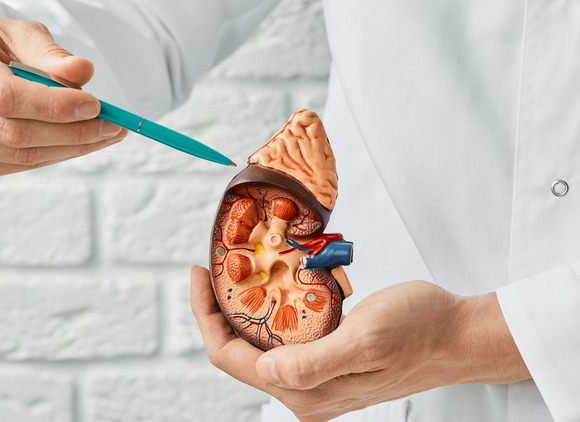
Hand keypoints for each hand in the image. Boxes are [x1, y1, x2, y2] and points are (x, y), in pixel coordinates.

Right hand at [0, 15, 126, 180]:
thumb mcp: (18, 34)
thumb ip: (50, 53)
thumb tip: (84, 73)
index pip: (4, 95)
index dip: (53, 105)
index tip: (95, 105)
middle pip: (13, 132)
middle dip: (71, 132)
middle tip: (111, 125)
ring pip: (17, 156)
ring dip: (68, 149)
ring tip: (103, 134)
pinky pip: (13, 167)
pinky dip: (51, 156)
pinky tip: (74, 143)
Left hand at [190, 266, 529, 420]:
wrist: (458, 336)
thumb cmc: (422, 331)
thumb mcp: (368, 338)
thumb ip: (315, 361)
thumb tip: (266, 370)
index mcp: (306, 391)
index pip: (231, 357)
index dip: (207, 316)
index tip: (200, 274)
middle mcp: (304, 393)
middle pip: (237, 354)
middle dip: (218, 311)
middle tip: (214, 266)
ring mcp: (314, 381)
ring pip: (256, 348)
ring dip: (241, 310)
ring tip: (235, 272)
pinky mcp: (325, 365)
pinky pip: (280, 342)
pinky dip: (267, 313)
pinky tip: (269, 287)